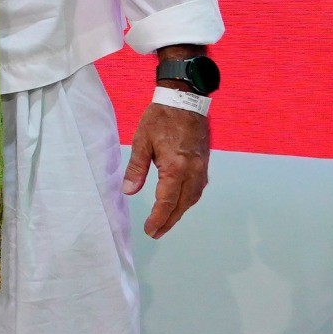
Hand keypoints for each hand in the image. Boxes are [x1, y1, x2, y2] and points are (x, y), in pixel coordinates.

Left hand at [123, 101, 209, 237]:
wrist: (185, 100)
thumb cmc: (160, 118)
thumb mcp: (141, 141)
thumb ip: (136, 168)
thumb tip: (128, 192)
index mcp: (176, 167)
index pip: (167, 201)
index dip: (158, 218)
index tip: (150, 230)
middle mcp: (193, 172)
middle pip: (182, 205)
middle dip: (168, 220)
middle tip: (156, 233)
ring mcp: (202, 169)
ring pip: (192, 199)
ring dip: (179, 212)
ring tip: (165, 222)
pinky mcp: (204, 164)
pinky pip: (197, 189)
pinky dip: (187, 200)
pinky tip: (178, 203)